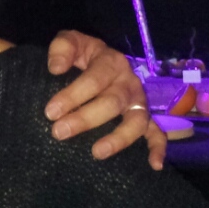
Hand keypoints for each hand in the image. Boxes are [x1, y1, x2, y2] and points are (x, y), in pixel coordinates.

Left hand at [46, 32, 164, 169]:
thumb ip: (62, 48)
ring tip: (97, 152)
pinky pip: (158, 133)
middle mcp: (129, 82)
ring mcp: (139, 102)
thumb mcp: (72, 42)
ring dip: (119, 138)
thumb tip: (56, 68)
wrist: (100, 61)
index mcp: (111, 62)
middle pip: (112, 102)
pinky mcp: (145, 118)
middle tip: (59, 132)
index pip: (94, 79)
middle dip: (86, 119)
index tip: (51, 112)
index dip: (73, 95)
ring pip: (137, 120)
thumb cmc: (83, 55)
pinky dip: (158, 148)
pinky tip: (154, 165)